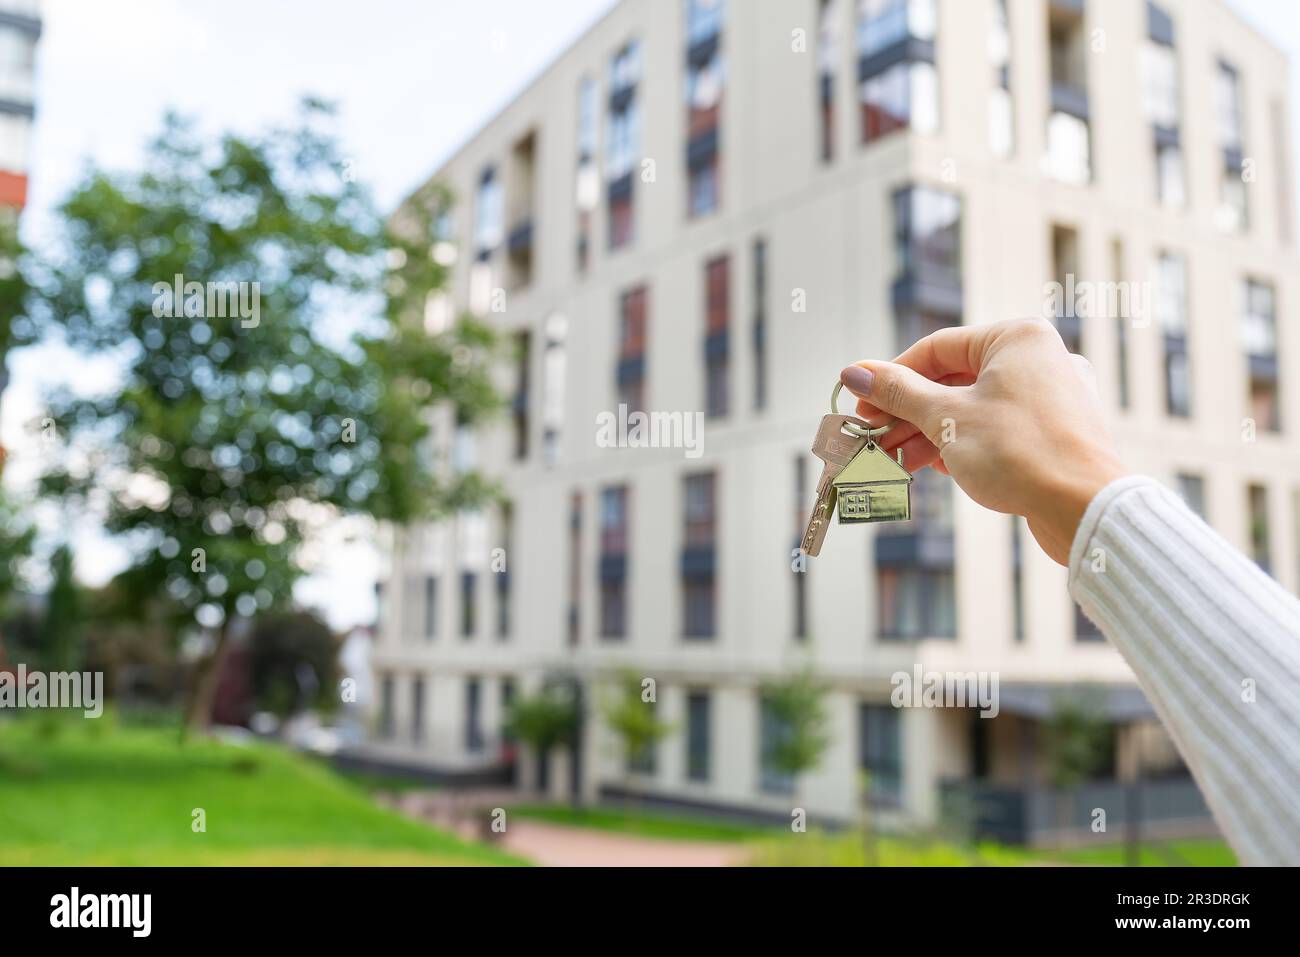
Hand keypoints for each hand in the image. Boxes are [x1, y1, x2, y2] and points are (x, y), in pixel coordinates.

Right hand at [839, 318, 1128, 564]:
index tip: (860, 403)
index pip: (936, 348)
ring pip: (973, 407)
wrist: (1084, 509)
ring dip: (929, 433)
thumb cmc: (1020, 452)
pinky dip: (962, 444)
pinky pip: (996, 429)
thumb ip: (897, 392)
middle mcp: (1039, 359)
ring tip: (894, 459)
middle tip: (872, 435)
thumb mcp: (945, 418)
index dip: (891, 377)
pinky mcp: (1054, 433)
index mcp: (1017, 338)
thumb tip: (854, 371)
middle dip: (908, 412)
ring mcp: (1050, 397)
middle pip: (953, 379)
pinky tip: (933, 467)